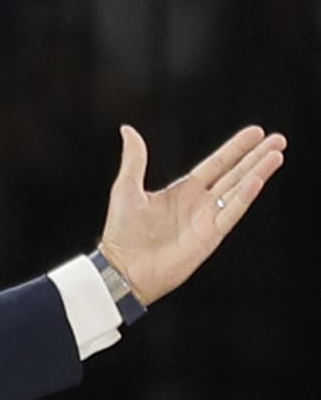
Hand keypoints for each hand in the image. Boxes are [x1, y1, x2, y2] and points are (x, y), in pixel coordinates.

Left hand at [98, 123, 285, 305]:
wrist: (121, 269)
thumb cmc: (121, 233)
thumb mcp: (126, 188)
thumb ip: (134, 159)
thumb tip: (128, 130)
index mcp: (183, 191)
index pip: (217, 164)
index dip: (236, 148)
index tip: (256, 132)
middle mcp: (199, 204)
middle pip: (235, 174)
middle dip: (256, 157)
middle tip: (278, 139)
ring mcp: (206, 221)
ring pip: (239, 191)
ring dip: (258, 173)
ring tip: (276, 154)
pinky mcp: (209, 238)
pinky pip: (230, 214)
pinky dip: (244, 197)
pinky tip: (257, 180)